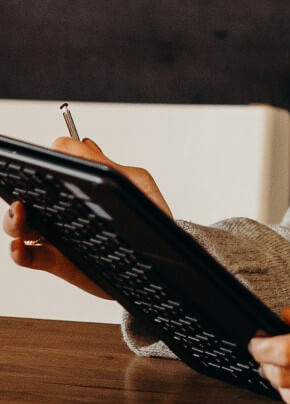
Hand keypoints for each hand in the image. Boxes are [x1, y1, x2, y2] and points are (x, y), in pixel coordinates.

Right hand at [3, 136, 172, 297]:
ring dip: (13, 218)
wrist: (160, 255)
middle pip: (29, 194)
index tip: (46, 162)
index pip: (54, 167)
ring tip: (21, 212)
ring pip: (21, 224)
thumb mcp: (137, 183)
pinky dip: (17, 251)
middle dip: (19, 190)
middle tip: (24, 192)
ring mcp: (58, 233)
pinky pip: (27, 256)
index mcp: (82, 185)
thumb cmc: (150, 213)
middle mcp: (65, 207)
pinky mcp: (56, 260)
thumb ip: (110, 166)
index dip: (46, 161)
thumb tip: (83, 143)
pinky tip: (21, 244)